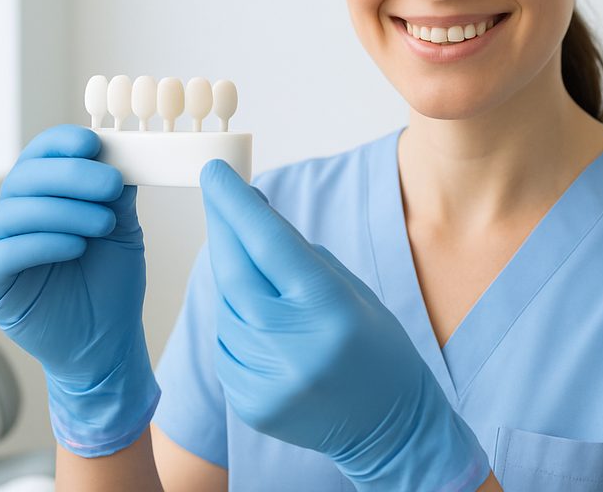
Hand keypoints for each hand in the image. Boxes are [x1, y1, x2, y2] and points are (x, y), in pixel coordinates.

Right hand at [0, 124, 159, 456]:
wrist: (107, 342)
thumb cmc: (111, 282)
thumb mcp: (121, 228)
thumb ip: (116, 192)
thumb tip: (124, 150)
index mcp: (45, 196)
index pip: (40, 156)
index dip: (61, 143)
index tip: (93, 142)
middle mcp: (17, 217)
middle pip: (24, 178)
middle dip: (69, 176)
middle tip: (110, 184)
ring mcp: (1, 250)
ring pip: (12, 213)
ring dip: (61, 210)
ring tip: (101, 223)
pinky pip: (3, 255)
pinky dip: (41, 244)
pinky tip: (76, 247)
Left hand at [200, 159, 488, 490]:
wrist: (389, 428)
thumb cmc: (375, 348)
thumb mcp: (349, 290)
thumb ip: (300, 254)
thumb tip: (252, 213)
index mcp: (328, 309)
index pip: (269, 244)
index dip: (237, 205)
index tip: (215, 174)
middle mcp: (294, 346)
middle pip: (235, 273)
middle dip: (222, 228)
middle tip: (214, 195)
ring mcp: (268, 379)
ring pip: (227, 308)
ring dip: (235, 282)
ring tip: (264, 279)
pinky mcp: (250, 403)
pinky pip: (227, 344)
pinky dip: (237, 323)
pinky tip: (263, 323)